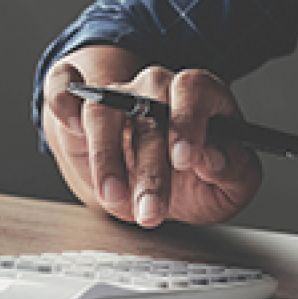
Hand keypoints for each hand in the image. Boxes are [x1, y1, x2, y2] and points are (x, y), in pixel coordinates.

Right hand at [42, 46, 261, 225]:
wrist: (154, 188)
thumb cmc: (196, 182)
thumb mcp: (230, 185)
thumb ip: (234, 170)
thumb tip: (213, 159)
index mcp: (201, 98)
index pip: (195, 89)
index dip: (189, 121)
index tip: (185, 159)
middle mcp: (158, 90)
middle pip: (150, 109)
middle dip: (150, 168)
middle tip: (151, 211)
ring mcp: (117, 94)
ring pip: (105, 109)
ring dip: (106, 157)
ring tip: (113, 197)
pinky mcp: (80, 105)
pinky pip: (63, 87)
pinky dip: (63, 99)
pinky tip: (69, 123)